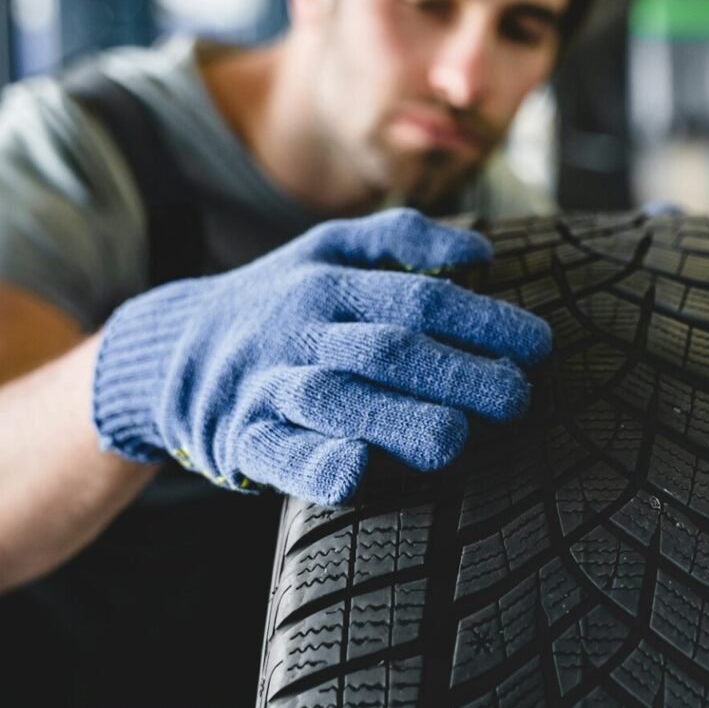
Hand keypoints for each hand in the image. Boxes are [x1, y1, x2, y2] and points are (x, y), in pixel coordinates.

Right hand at [92, 208, 551, 504]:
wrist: (170, 345)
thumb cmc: (276, 300)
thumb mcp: (325, 248)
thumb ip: (399, 237)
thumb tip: (477, 248)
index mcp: (329, 279)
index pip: (420, 298)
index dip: (484, 321)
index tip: (538, 346)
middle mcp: (300, 327)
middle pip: (390, 347)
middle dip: (460, 372)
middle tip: (518, 397)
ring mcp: (267, 382)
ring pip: (337, 398)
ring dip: (401, 418)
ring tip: (458, 437)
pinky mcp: (241, 436)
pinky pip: (278, 454)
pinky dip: (316, 462)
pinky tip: (358, 469)